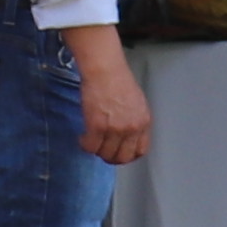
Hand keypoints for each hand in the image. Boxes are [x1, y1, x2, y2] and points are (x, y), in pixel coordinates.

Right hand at [68, 24, 153, 164]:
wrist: (105, 69)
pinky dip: (85, 144)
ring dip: (96, 150)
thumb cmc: (117, 79)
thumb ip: (134, 120)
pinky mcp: (97, 126)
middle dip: (111, 157)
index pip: (140, 151)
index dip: (128, 155)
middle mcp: (132, 128)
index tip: (119, 152)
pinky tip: (83, 137)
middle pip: (122, 157)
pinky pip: (90, 146)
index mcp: (143, 122)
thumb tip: (126, 134)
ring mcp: (115, 129)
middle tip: (102, 150)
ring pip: (105, 154)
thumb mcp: (136, 102)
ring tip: (91, 141)